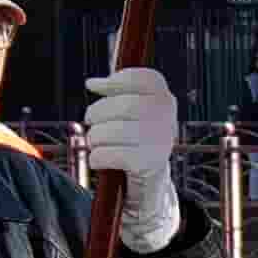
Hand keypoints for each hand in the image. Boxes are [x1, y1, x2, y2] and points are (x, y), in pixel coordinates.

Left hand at [76, 66, 184, 253]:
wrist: (150, 179)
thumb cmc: (134, 139)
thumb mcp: (132, 111)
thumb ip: (117, 93)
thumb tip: (92, 83)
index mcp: (165, 100)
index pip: (144, 79)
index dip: (115, 80)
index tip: (93, 86)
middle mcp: (167, 119)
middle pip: (125, 105)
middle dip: (97, 112)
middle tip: (89, 119)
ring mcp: (161, 143)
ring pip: (114, 131)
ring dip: (95, 137)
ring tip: (94, 142)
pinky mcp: (150, 165)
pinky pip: (113, 155)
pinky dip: (98, 157)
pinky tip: (98, 159)